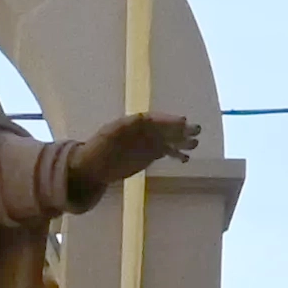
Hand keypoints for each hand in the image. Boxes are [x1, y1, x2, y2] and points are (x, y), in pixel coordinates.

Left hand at [67, 110, 200, 199]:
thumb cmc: (95, 151)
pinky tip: (186, 158)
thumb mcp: (104, 139)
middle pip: (164, 128)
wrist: (91, 167)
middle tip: (196, 130)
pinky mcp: (150, 154)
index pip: (153, 119)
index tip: (182, 121)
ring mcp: (147, 142)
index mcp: (131, 123)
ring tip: (195, 144)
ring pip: (168, 139)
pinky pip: (167, 152)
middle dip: (179, 129)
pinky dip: (176, 154)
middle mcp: (142, 131)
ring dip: (182, 141)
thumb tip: (133, 128)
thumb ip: (118, 132)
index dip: (167, 120)